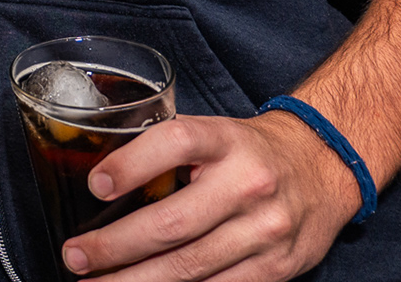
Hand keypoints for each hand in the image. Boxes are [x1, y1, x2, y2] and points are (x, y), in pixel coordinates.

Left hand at [61, 111, 358, 280]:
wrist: (324, 166)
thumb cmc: (248, 151)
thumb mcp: (213, 133)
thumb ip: (166, 152)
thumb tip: (100, 183)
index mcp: (226, 141)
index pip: (176, 144)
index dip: (131, 165)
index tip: (95, 185)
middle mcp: (248, 184)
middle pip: (173, 223)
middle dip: (115, 246)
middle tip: (75, 256)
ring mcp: (265, 231)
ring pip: (190, 267)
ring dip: (136, 280)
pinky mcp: (277, 269)